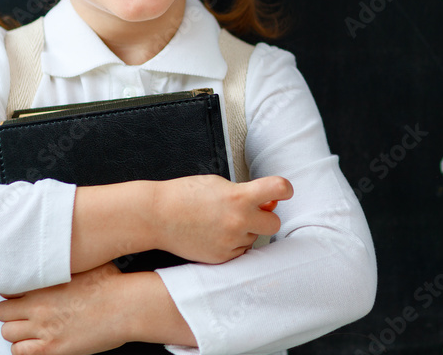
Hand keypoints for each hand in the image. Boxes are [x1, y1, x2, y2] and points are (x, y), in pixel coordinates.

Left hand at [0, 263, 129, 354]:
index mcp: (45, 282)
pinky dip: (24, 349)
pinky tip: (38, 344)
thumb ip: (64, 264)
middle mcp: (39, 305)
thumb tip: (61, 258)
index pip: (8, 289)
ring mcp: (43, 327)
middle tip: (26, 315)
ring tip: (32, 330)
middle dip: (12, 313)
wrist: (126, 306)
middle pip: (2, 312)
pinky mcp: (52, 348)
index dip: (15, 294)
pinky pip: (19, 352)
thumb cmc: (112, 285)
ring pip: (7, 333)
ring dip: (17, 332)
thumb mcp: (85, 264)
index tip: (23, 298)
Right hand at [153, 175, 292, 263]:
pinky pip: (240, 251)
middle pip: (274, 223)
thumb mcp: (219, 184)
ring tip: (221, 222)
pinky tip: (215, 234)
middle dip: (265, 217)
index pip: (278, 189)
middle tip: (250, 212)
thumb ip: (246, 192)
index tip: (285, 191)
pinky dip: (234, 244)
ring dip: (246, 231)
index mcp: (239, 197)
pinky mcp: (222, 257)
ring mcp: (231, 241)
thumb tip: (268, 202)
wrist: (157, 216)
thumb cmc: (185, 195)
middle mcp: (239, 221)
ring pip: (255, 238)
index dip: (285, 189)